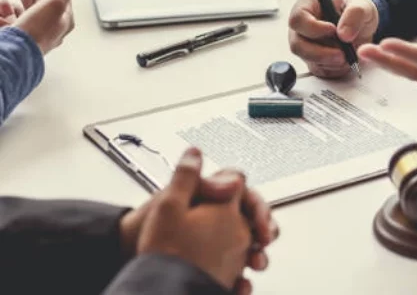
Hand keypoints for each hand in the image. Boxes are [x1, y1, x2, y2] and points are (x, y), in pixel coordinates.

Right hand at [9, 0, 82, 53]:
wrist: (15, 55)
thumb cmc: (38, 31)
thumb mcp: (56, 3)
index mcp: (62, 17)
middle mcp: (49, 24)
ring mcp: (32, 29)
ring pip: (27, 4)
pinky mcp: (16, 34)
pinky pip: (12, 18)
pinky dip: (7, 8)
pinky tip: (4, 3)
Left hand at [120, 168, 278, 287]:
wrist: (130, 262)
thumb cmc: (143, 230)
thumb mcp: (168, 202)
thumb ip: (190, 179)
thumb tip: (203, 157)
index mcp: (206, 198)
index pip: (243, 193)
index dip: (256, 205)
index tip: (260, 221)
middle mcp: (212, 218)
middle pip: (250, 219)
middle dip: (263, 230)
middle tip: (263, 242)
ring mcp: (213, 243)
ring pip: (246, 245)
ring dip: (257, 254)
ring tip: (256, 263)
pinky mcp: (209, 265)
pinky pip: (233, 270)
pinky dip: (241, 278)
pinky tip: (240, 285)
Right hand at [289, 0, 378, 77]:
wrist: (362, 26)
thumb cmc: (356, 11)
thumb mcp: (361, 5)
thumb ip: (354, 14)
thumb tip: (344, 34)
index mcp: (306, 7)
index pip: (297, 19)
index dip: (313, 28)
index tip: (333, 30)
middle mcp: (301, 28)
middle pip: (297, 45)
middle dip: (320, 52)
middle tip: (341, 53)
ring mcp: (305, 46)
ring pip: (308, 59)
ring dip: (330, 61)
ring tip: (348, 55)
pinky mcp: (314, 61)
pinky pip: (319, 70)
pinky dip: (335, 68)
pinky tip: (346, 60)